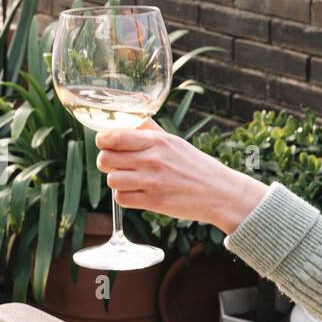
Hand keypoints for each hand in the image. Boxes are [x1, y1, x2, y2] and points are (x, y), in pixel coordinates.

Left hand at [94, 121, 268, 233]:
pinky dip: (125, 197)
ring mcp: (152, 182)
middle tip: (117, 164)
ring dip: (117, 181)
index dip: (102, 140)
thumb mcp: (173, 141)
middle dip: (107, 162)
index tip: (105, 143)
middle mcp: (153, 160)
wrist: (219, 192)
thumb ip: (149, 130)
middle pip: (106, 159)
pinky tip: (136, 192)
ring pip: (111, 180)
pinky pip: (121, 199)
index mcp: (157, 141)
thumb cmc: (194, 165)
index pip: (113, 137)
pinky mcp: (154, 202)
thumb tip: (129, 119)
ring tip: (130, 179)